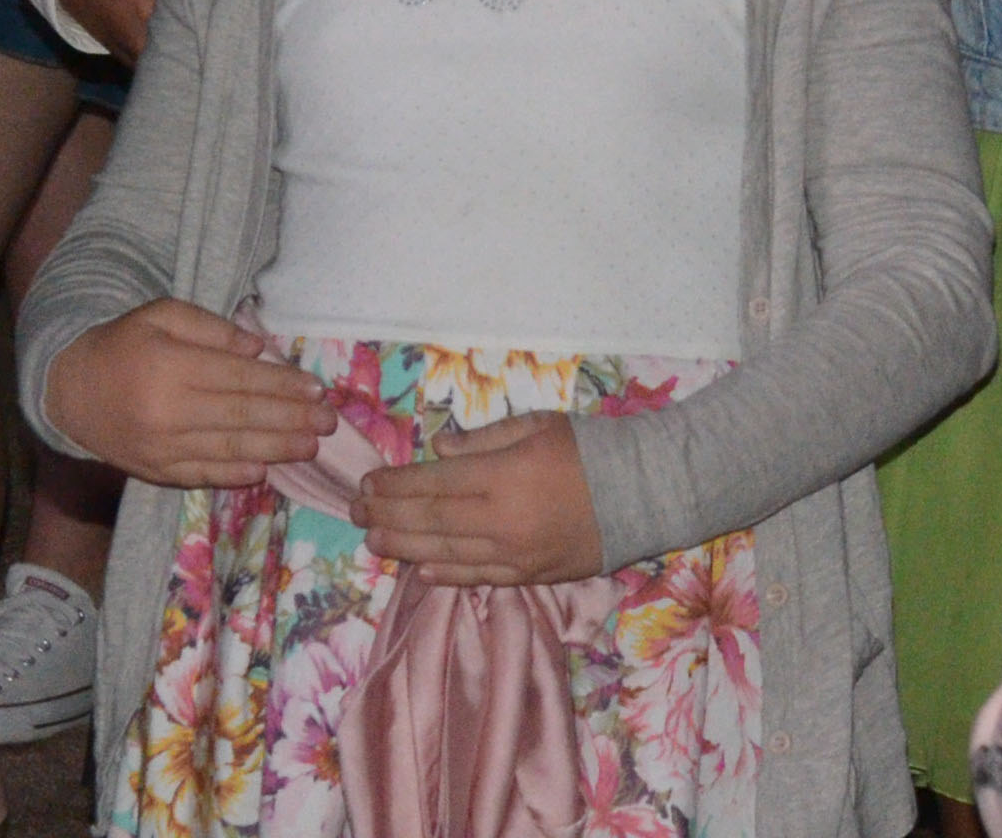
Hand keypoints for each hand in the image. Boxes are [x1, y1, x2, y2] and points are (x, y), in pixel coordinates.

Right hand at [50, 300, 332, 487]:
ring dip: (273, 450)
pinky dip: (232, 476)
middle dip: (290, 420)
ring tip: (309, 447)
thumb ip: (211, 328)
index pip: (240, 379)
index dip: (283, 385)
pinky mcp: (151, 470)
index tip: (317, 390)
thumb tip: (258, 349)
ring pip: (226, 449)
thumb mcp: (161, 315)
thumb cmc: (123, 345)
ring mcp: (159, 447)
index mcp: (171, 367)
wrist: (67, 391)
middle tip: (328, 423)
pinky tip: (263, 473)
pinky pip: (198, 475)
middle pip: (240, 416)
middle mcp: (166, 412)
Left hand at [360, 412, 604, 586]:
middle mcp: (502, 520)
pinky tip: (422, 570)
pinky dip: (446, 574)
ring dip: (404, 546)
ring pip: (445, 553)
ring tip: (373, 540)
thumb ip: (486, 438)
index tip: (368, 481)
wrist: (647, 490)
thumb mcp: (540, 424)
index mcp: (504, 475)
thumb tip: (439, 449)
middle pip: (430, 520)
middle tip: (355, 511)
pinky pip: (478, 577)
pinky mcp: (530, 575)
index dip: (395, 484)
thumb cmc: (592, 448)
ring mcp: (514, 554)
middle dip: (387, 514)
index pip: (434, 482)